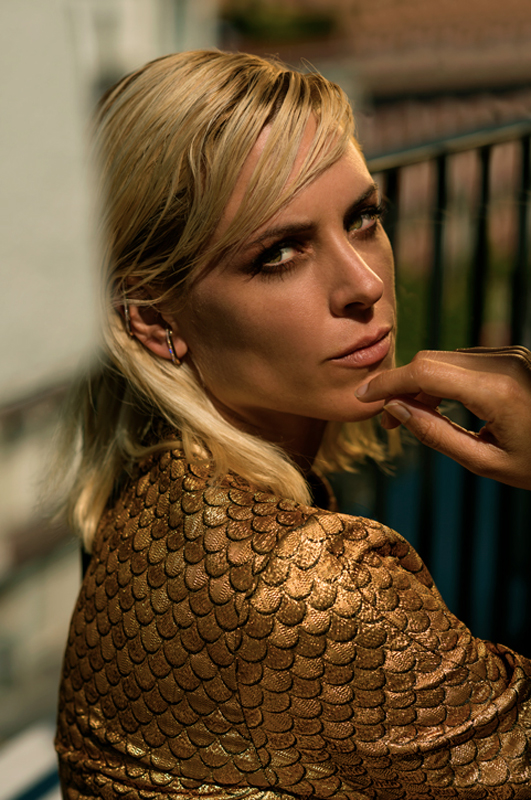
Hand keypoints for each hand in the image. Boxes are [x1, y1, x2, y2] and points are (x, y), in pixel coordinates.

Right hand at [356, 347, 530, 489]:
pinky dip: (442, 380)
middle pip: (430, 360)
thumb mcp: (486, 463)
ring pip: (443, 358)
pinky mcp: (512, 356)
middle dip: (400, 385)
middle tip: (387, 420)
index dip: (386, 383)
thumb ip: (435, 434)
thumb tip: (394, 411)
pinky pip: (462, 360)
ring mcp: (510, 355)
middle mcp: (504, 362)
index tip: (362, 397)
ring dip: (420, 384)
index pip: (424, 373)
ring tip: (413, 417)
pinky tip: (439, 406)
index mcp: (497, 390)